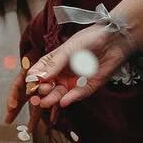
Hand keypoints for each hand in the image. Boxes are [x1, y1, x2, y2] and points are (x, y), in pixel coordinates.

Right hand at [6, 21, 129, 121]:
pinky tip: (63, 101)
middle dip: (40, 93)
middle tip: (37, 96)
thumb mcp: (67, 51)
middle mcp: (59, 75)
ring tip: (45, 102)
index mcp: (50, 64)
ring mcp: (71, 82)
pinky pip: (75, 96)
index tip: (29, 86)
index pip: (36, 75)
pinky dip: (69, 99)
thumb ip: (53, 65)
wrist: (113, 41)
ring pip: (58, 94)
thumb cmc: (87, 41)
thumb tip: (37, 78)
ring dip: (51, 99)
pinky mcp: (85, 88)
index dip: (31, 82)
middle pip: (45, 87)